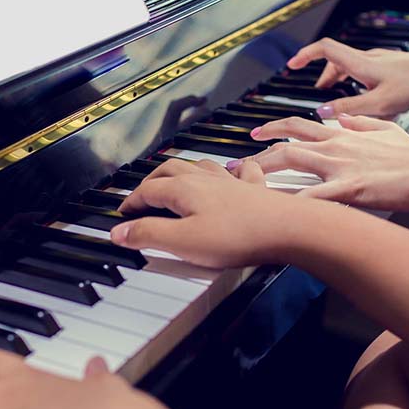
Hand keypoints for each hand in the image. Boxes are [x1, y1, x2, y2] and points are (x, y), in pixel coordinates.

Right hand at [110, 159, 299, 267]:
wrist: (288, 228)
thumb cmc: (239, 235)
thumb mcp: (183, 242)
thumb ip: (149, 234)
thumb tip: (120, 232)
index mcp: (183, 189)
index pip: (146, 191)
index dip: (130, 203)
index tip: (122, 215)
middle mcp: (205, 179)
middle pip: (169, 171)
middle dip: (151, 181)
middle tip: (141, 194)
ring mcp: (231, 181)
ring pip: (200, 166)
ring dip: (183, 171)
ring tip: (176, 178)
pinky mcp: (254, 188)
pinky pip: (240, 170)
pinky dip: (230, 169)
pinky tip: (234, 170)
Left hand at [236, 115, 408, 210]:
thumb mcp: (384, 128)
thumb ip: (359, 122)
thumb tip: (340, 116)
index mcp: (342, 135)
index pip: (299, 127)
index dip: (274, 129)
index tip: (256, 135)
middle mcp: (335, 146)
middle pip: (285, 145)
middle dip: (255, 156)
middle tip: (234, 167)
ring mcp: (340, 166)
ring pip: (292, 162)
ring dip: (263, 172)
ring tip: (242, 185)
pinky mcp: (349, 187)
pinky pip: (314, 195)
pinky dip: (293, 203)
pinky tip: (275, 212)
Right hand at [289, 38, 408, 118]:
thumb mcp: (380, 104)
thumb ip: (349, 109)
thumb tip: (323, 112)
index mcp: (361, 63)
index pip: (325, 49)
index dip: (305, 55)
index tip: (291, 65)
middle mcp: (369, 59)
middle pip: (336, 61)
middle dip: (323, 76)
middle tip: (317, 93)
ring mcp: (382, 62)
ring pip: (352, 68)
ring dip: (340, 82)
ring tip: (340, 100)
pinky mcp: (392, 69)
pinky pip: (366, 73)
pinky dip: (357, 84)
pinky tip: (367, 102)